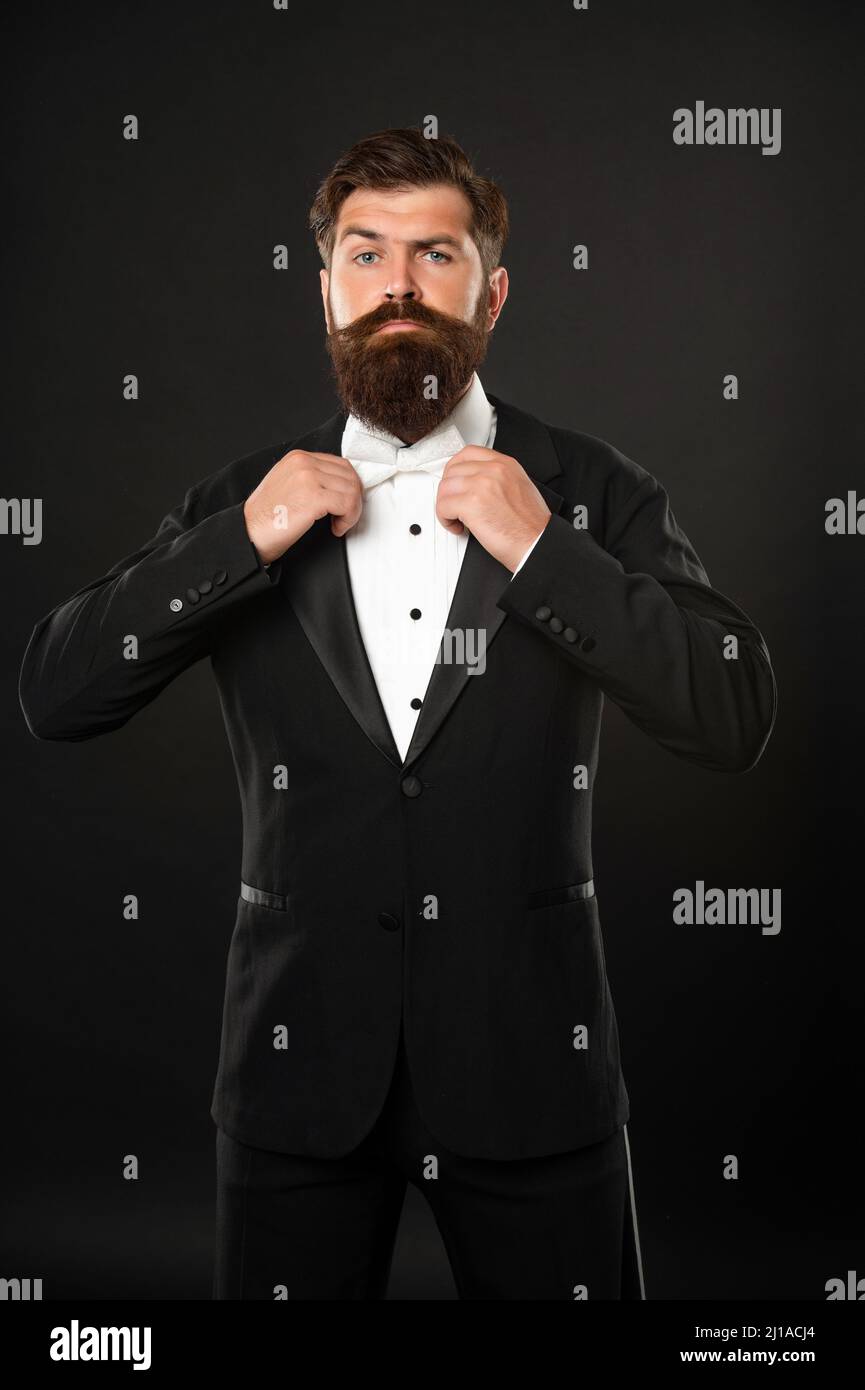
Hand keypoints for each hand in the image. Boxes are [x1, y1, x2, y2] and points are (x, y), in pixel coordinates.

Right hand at [243, 450, 362, 563]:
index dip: (349, 487)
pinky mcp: (314, 497)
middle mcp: (304, 463)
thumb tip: (337, 485)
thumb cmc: (266, 516)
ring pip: (352, 490)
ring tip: (338, 524)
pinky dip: (347, 519)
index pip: (340, 465)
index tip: (345, 504)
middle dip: (353, 499)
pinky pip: (347, 504)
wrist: (249, 532)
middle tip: (344, 516)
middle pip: (349, 476)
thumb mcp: (287, 484)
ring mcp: (309, 478)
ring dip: (351, 511)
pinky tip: (335, 528)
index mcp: (298, 458)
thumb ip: (310, 478)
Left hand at [436, 446, 551, 571]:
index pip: (468, 453)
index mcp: (505, 464)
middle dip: (449, 491)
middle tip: (454, 505)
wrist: (537, 544)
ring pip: (445, 488)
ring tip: (457, 519)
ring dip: (445, 506)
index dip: (455, 469)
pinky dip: (446, 520)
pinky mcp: (471, 503)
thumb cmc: (530, 526)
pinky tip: (459, 527)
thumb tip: (473, 483)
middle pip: (453, 471)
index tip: (454, 482)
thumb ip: (497, 478)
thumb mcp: (519, 487)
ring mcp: (481, 484)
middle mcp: (493, 470)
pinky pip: (443, 506)